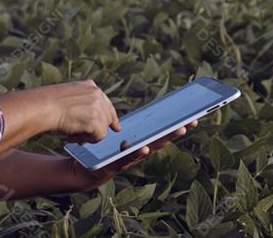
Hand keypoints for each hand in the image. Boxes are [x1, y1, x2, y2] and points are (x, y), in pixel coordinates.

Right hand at [41, 79, 120, 143]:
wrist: (41, 107)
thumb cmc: (46, 106)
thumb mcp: (67, 99)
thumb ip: (82, 105)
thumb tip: (90, 121)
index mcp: (89, 85)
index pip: (106, 103)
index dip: (110, 117)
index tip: (116, 127)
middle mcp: (96, 93)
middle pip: (108, 117)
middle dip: (98, 129)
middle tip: (83, 135)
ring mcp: (98, 105)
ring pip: (103, 129)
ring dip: (88, 135)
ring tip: (70, 132)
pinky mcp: (96, 119)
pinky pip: (99, 137)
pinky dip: (86, 140)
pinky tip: (72, 135)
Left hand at [66, 119, 198, 192]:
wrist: (81, 169)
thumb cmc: (97, 150)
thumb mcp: (110, 133)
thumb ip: (117, 121)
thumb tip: (124, 104)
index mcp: (136, 141)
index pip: (157, 130)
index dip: (173, 123)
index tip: (190, 113)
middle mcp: (136, 151)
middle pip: (159, 138)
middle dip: (175, 130)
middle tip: (191, 121)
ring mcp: (128, 160)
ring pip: (149, 148)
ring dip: (164, 140)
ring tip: (178, 130)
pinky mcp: (114, 166)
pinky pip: (127, 158)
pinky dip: (137, 153)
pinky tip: (146, 146)